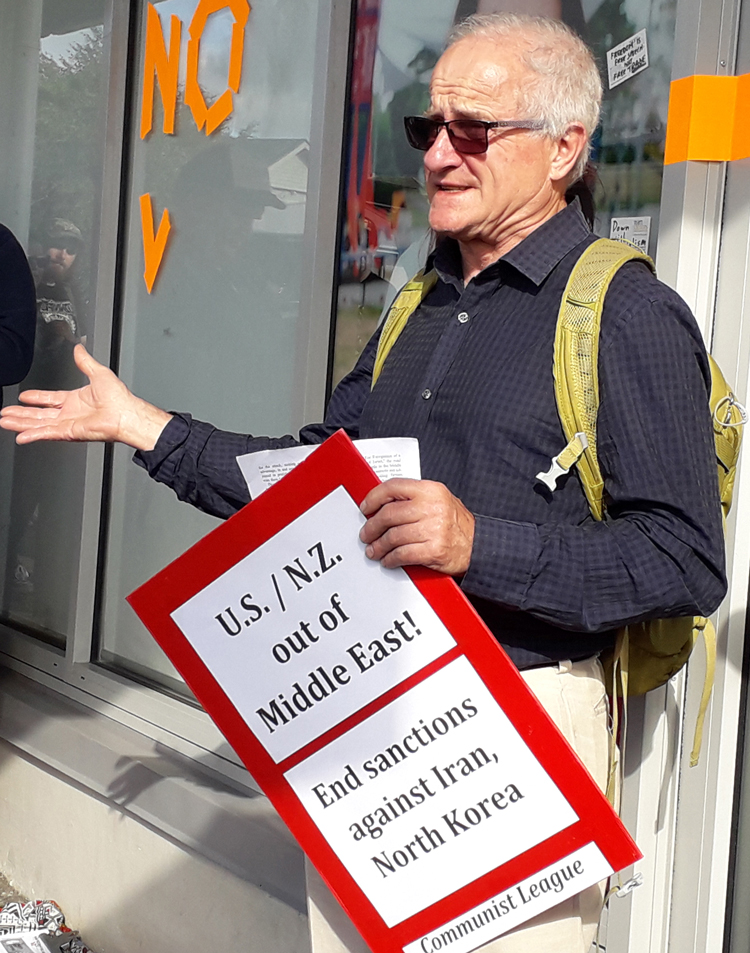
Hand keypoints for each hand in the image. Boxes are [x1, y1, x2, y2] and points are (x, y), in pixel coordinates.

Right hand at [0, 344, 172, 450]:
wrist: (126, 414)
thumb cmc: (119, 398)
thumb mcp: (98, 373)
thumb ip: (85, 362)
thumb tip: (79, 349)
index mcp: (77, 400)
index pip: (51, 399)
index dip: (37, 397)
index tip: (24, 396)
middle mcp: (71, 413)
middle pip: (39, 414)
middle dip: (21, 413)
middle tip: (6, 413)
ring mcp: (69, 424)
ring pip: (39, 424)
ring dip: (21, 423)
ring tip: (5, 422)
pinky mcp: (69, 432)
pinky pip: (47, 433)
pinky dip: (33, 435)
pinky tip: (21, 436)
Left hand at [359, 478, 474, 573]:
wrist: (479, 545)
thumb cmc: (457, 524)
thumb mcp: (440, 500)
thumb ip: (414, 498)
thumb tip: (382, 505)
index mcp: (431, 490)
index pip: (394, 487)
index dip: (374, 498)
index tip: (365, 508)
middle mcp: (432, 507)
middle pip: (389, 514)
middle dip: (372, 527)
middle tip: (366, 534)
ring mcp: (434, 529)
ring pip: (393, 536)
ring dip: (379, 546)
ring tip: (374, 550)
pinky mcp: (434, 550)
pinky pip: (402, 554)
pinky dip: (391, 559)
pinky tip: (388, 560)